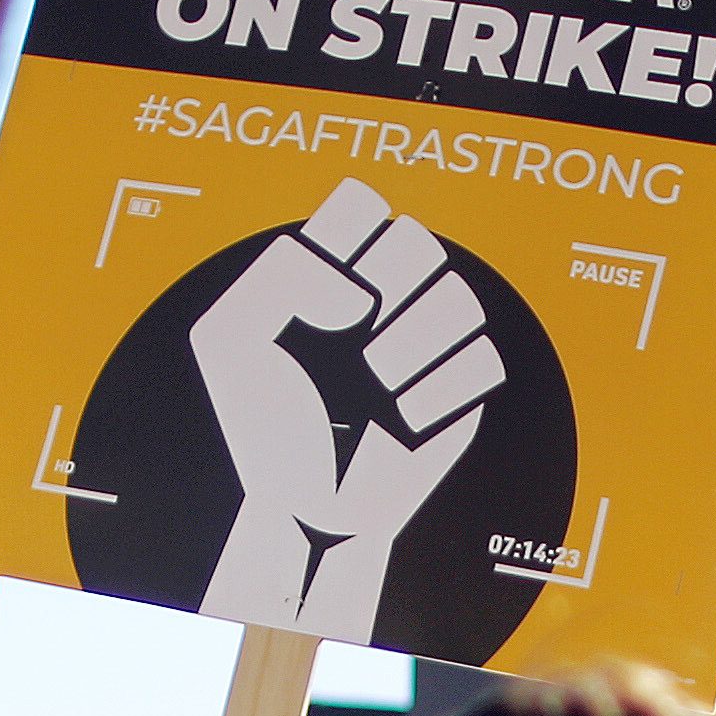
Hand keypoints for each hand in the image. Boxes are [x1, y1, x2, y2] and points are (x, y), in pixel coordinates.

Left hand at [191, 180, 504, 641]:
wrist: (298, 509)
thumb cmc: (261, 428)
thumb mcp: (230, 338)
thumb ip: (280, 278)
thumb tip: (358, 297)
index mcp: (328, 276)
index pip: (363, 206)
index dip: (351, 230)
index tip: (325, 279)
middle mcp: (381, 304)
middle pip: (419, 243)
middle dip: (389, 285)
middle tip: (355, 335)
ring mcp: (422, 350)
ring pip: (460, 299)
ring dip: (414, 341)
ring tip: (376, 381)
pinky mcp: (456, 397)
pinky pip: (485, 361)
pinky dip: (445, 388)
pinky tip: (404, 418)